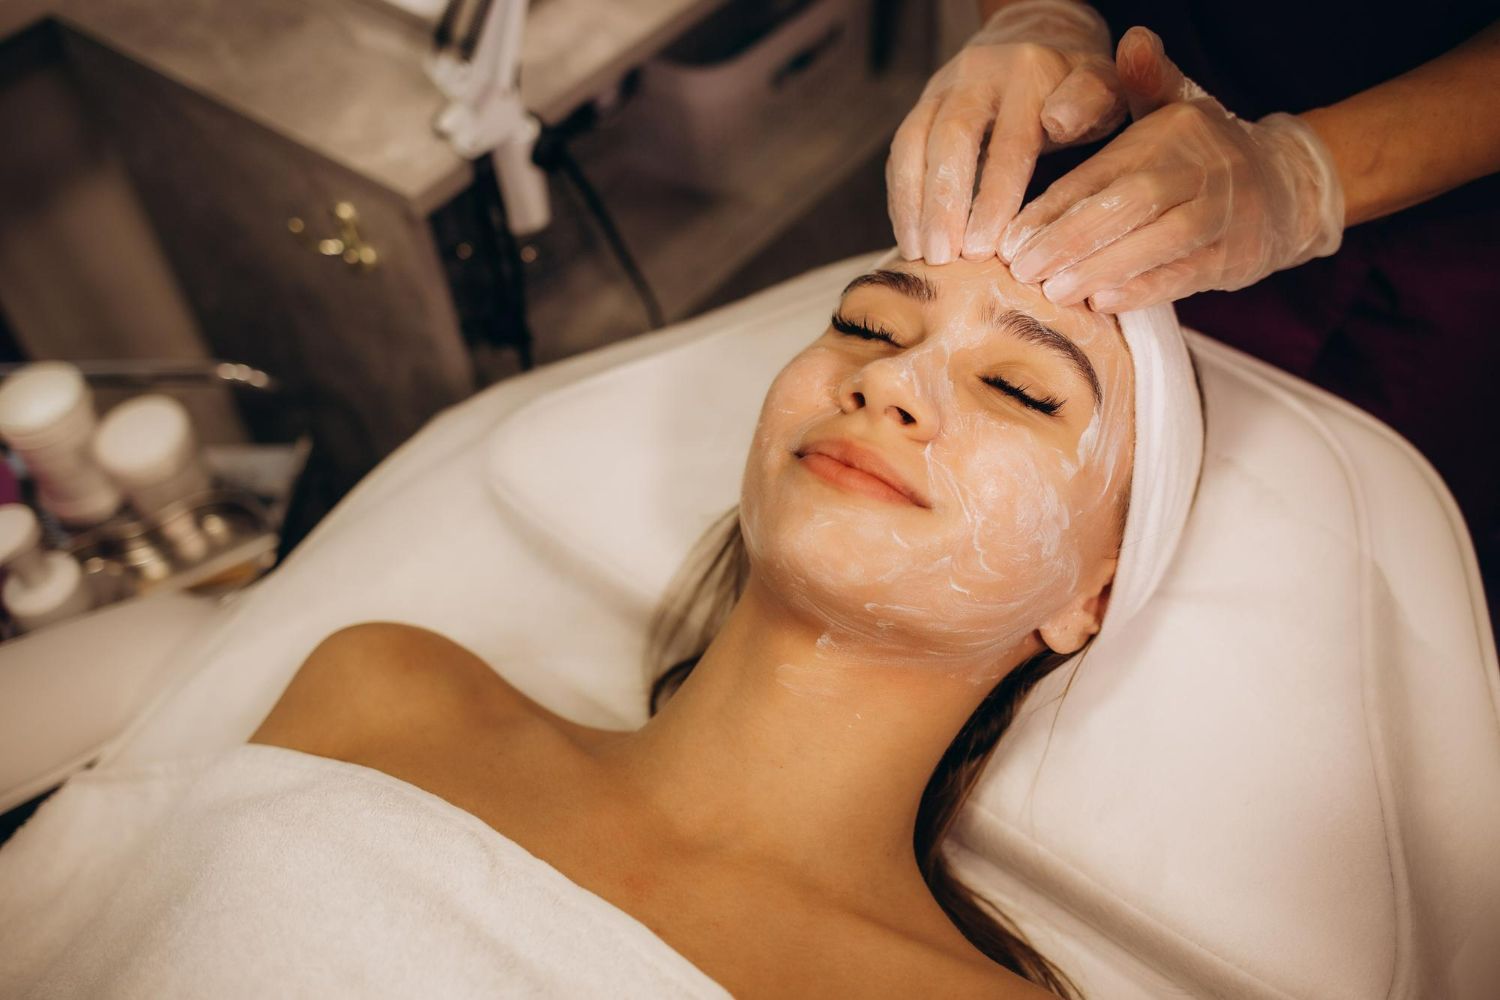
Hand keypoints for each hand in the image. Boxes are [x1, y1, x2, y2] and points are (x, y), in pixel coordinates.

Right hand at [886, 0, 1125, 264]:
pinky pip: (901, 152)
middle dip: (943, 203)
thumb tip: (1059, 121)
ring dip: (912, 203)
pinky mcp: (920, 105)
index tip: (984, 250)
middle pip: (950, 138)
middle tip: (942, 258)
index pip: (1008, 142)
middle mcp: (978, 74)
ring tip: (919, 254)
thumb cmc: (1076, 92)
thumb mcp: (1104, 90)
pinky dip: (902, 197)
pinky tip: (910, 237)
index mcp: (1029, 74)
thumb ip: (1090, 103)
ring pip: (913, 143)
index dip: (993, 198)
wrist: (1036, 43)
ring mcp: (942, 87)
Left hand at [999, 27, 1344, 311]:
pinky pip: (1184, 275)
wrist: (1286, 186)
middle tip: (1023, 268)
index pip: (1102, 171)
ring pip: (1156, 243)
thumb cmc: (1203, 153)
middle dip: (1070, 238)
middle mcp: (1196, 171)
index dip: (1054, 206)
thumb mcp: (1174, 106)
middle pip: (1129, 204)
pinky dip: (1143, 289)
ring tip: (1053, 290)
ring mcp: (1218, 216)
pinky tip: (1102, 302)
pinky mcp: (1231, 257)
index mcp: (1170, 134)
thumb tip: (1133, 40)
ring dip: (1101, 268)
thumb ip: (1142, 81)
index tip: (1012, 236)